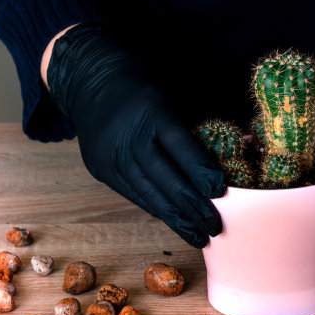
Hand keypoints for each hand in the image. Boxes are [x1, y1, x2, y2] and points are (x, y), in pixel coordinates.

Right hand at [44, 23, 224, 247]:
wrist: (90, 79)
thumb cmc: (142, 85)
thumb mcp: (170, 94)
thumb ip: (192, 129)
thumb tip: (223, 163)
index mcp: (151, 111)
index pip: (180, 147)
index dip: (201, 172)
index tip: (220, 193)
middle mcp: (128, 136)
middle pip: (165, 179)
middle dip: (192, 207)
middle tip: (215, 227)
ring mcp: (110, 155)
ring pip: (148, 194)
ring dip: (176, 218)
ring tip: (198, 236)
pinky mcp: (100, 169)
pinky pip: (133, 194)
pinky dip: (156, 208)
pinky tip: (174, 221)